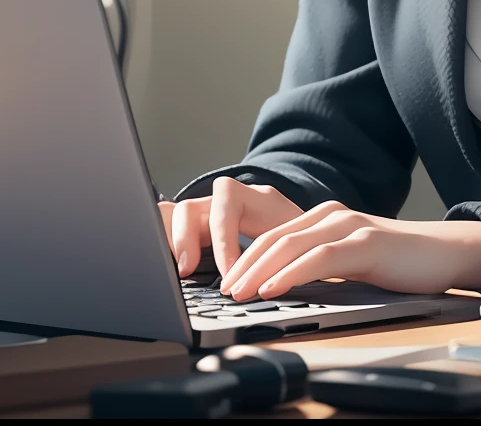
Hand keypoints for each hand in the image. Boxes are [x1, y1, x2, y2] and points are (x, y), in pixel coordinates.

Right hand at [158, 176, 303, 276]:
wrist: (313, 237)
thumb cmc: (308, 243)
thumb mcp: (304, 246)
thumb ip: (291, 257)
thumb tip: (279, 282)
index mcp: (256, 198)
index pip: (226, 202)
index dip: (222, 238)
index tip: (230, 274)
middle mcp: (227, 204)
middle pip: (190, 207)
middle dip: (184, 239)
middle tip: (188, 272)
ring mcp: (210, 216)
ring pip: (173, 216)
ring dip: (170, 242)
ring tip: (178, 272)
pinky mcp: (200, 233)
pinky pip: (171, 232)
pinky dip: (167, 248)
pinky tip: (174, 271)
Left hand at [219, 202, 480, 299]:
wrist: (448, 254)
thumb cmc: (400, 263)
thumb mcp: (350, 263)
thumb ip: (320, 266)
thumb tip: (281, 289)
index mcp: (324, 217)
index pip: (271, 235)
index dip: (243, 257)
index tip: (223, 282)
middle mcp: (331, 214)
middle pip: (273, 237)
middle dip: (242, 264)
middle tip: (221, 290)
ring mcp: (349, 225)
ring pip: (290, 244)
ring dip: (259, 270)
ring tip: (238, 291)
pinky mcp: (366, 243)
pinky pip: (319, 258)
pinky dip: (291, 273)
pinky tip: (274, 287)